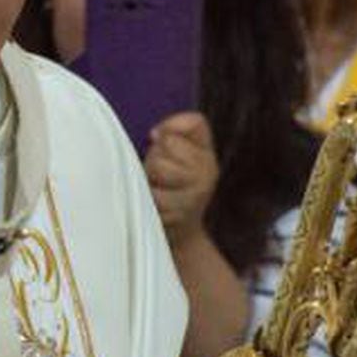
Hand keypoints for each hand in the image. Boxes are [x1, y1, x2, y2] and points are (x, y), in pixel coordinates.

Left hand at [145, 112, 217, 240]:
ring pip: (159, 165)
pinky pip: (154, 193)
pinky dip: (147, 197)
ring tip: (155, 187)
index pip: (194, 122)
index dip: (171, 125)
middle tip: (158, 173)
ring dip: (149, 177)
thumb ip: (170, 134)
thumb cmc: (169, 188)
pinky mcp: (182, 212)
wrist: (181, 235)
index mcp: (206, 152)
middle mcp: (209, 169)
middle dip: (154, 155)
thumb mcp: (173, 156)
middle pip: (168, 143)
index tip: (157, 137)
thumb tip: (156, 134)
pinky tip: (154, 204)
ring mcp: (197, 192)